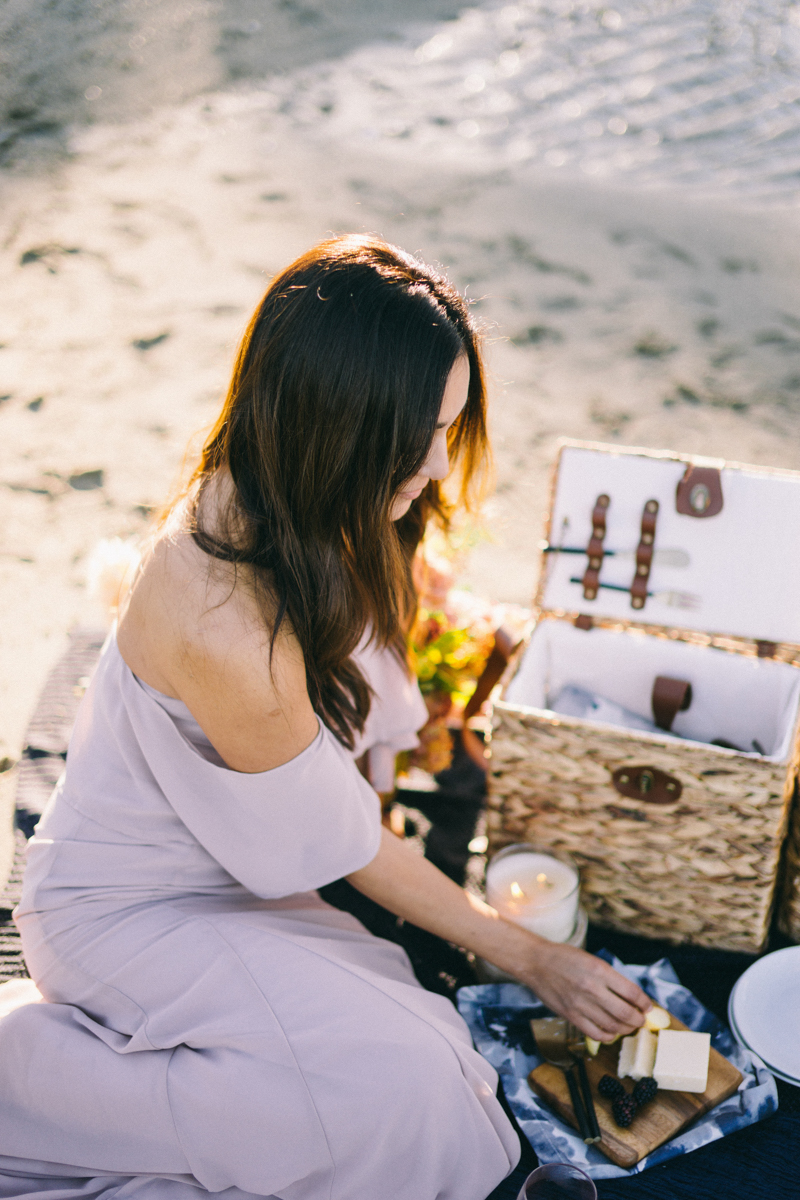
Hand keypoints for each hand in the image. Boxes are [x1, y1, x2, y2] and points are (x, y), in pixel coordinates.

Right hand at [518, 940, 651, 1042]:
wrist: (536, 963)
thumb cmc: (565, 958)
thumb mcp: (592, 960)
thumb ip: (611, 978)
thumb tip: (632, 997)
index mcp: (600, 971)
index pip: (632, 993)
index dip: (644, 1003)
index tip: (648, 1007)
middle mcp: (592, 989)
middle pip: (625, 1013)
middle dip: (638, 1020)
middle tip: (641, 1019)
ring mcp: (581, 1005)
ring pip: (613, 1026)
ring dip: (626, 1029)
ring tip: (628, 1026)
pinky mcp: (571, 1016)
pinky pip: (596, 1034)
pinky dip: (608, 1036)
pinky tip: (611, 1032)